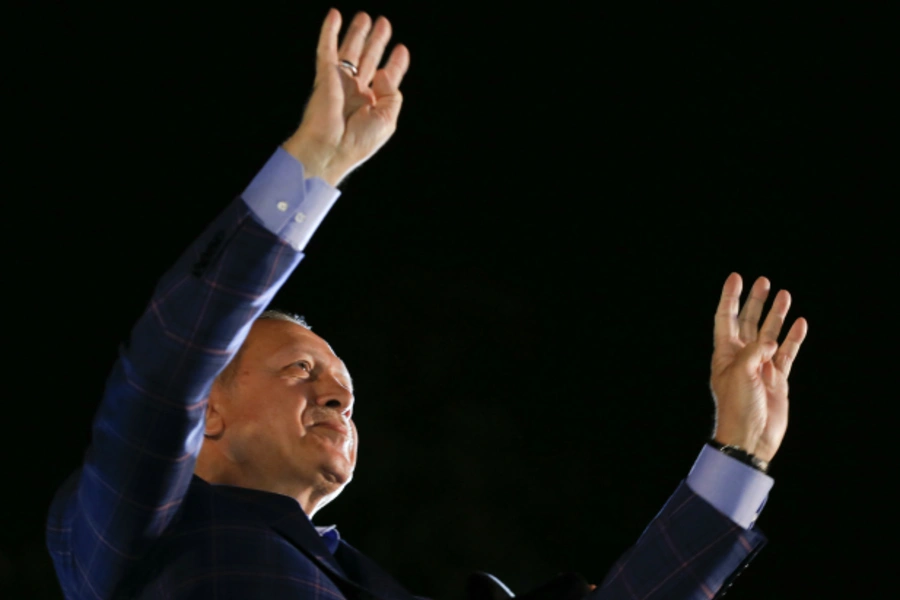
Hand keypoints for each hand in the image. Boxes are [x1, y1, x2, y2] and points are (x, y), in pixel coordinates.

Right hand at [283, 9, 409, 185]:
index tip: (401, 50)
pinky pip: (326, 50)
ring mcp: (340, 83)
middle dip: (376, 42)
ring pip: (350, 52)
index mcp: (371, 106)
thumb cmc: (357, 142)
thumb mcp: (387, 120)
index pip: (386, 80)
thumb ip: (392, 94)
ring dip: (357, 34)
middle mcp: (356, 93)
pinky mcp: (325, 76)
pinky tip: (334, 15)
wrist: (330, 149)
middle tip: (384, 24)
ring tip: (366, 17)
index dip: (395, 64)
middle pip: (368, 60)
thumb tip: (383, 71)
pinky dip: (329, 32)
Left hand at [710, 273, 807, 462]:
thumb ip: (753, 352)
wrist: (750, 437)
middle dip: (755, 301)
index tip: (736, 277)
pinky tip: (800, 324)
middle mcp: (742, 356)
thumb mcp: (739, 374)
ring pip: (770, 334)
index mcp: (725, 353)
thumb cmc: (737, 407)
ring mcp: (761, 366)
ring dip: (776, 315)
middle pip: (749, 322)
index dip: (730, 298)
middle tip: (763, 281)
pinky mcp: (777, 378)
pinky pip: (787, 353)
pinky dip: (793, 338)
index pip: (727, 318)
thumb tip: (770, 342)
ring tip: (784, 294)